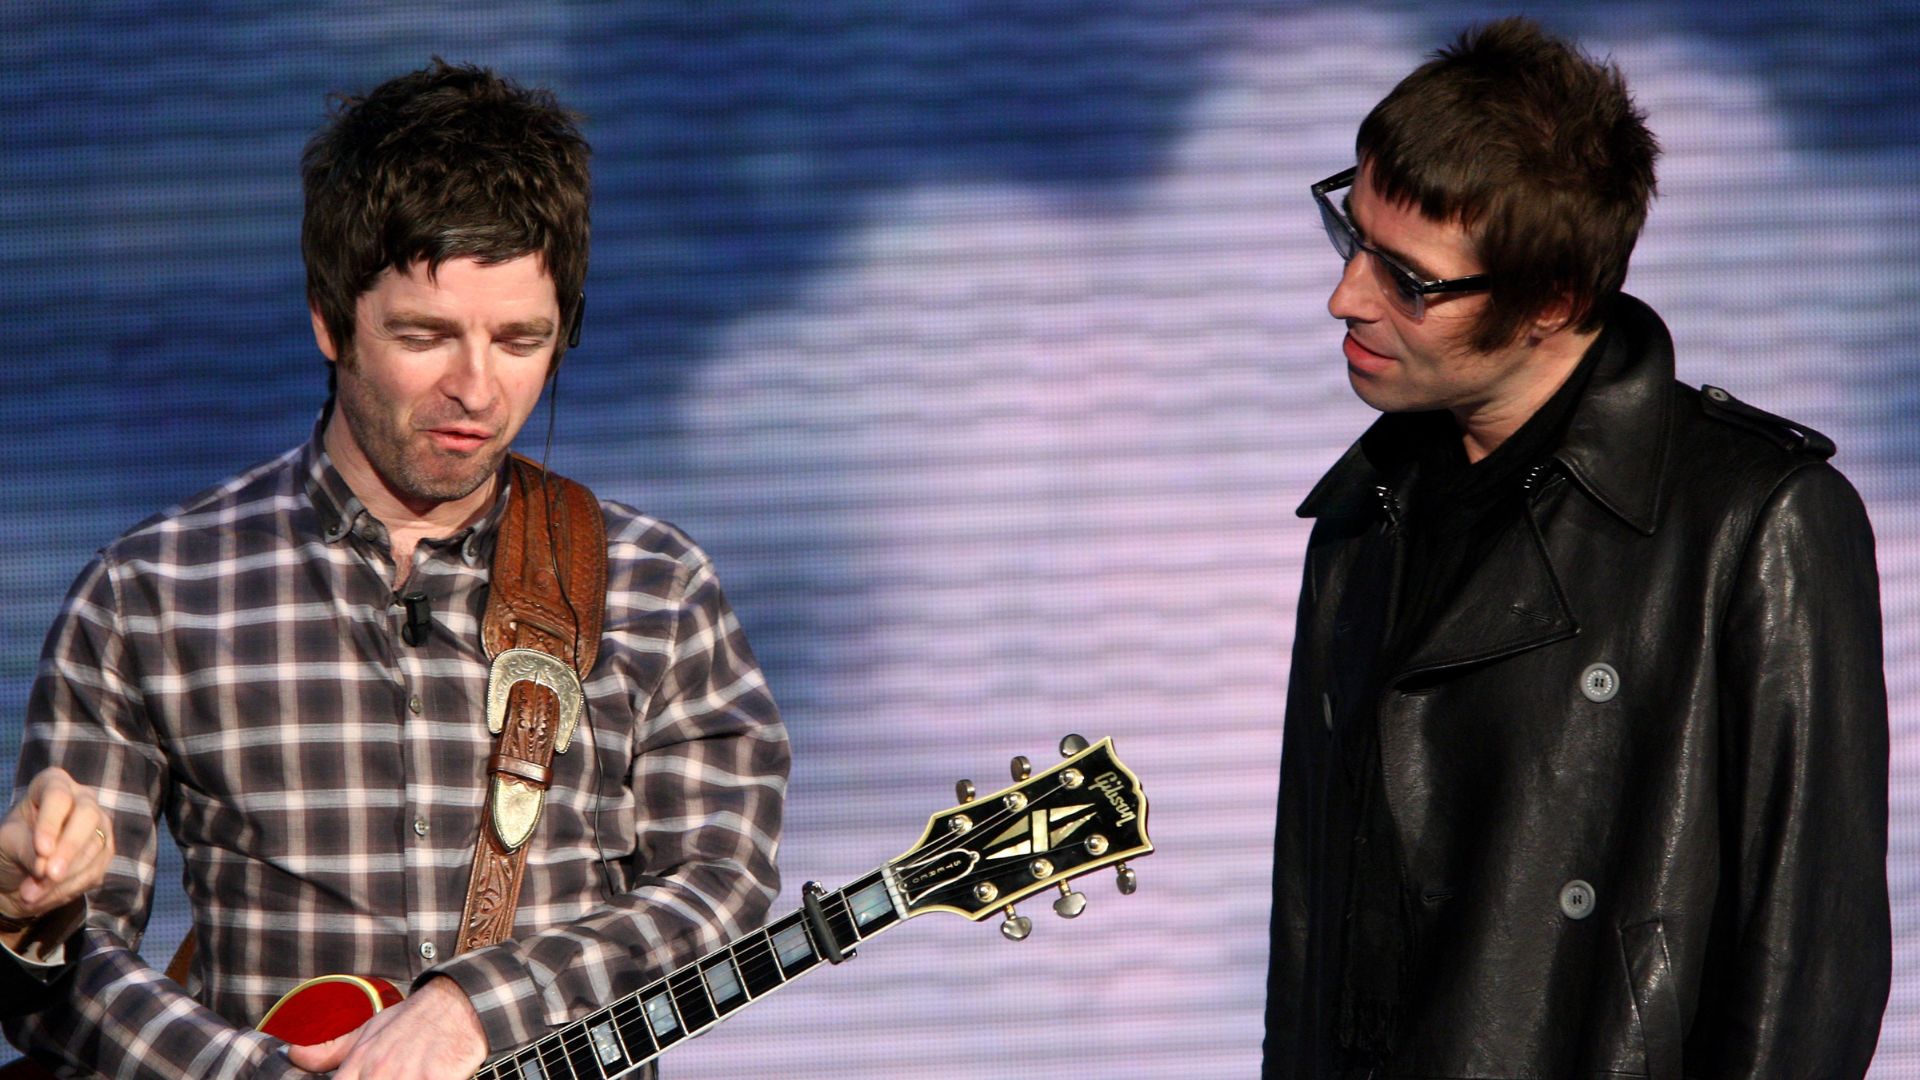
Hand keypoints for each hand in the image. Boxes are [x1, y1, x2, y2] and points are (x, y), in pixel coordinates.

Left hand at [0, 767, 112, 947]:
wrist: (17, 877)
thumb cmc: (9, 848)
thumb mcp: (6, 844)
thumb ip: (25, 849)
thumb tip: (45, 866)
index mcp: (53, 785)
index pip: (58, 797)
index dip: (51, 823)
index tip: (41, 850)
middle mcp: (83, 800)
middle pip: (87, 816)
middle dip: (69, 847)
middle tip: (49, 873)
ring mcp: (98, 826)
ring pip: (94, 847)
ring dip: (64, 876)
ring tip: (30, 895)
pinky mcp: (105, 853)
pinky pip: (96, 870)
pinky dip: (70, 888)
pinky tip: (45, 898)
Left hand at [286, 976, 486, 1078]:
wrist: (458, 1004)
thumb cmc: (413, 1020)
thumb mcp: (369, 1030)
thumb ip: (331, 1049)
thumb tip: (292, 1054)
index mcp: (359, 1064)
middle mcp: (378, 1073)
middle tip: (393, 1076)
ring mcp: (407, 1077)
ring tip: (409, 1076)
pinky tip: (428, 1078)